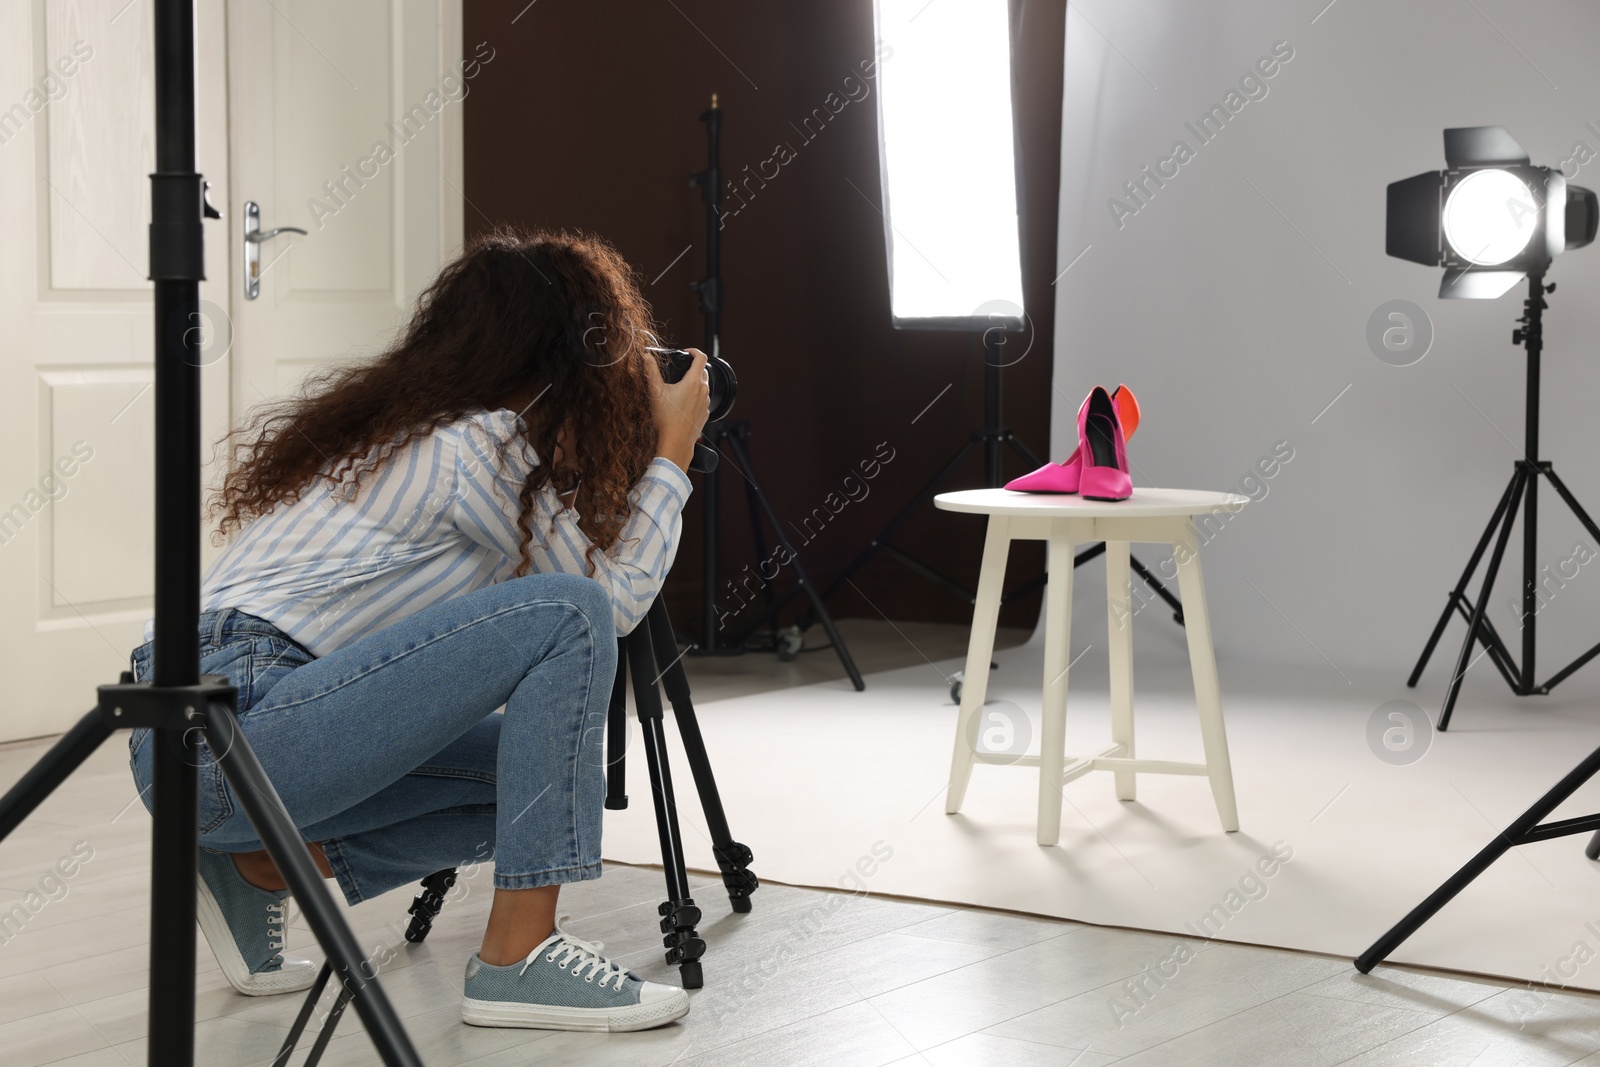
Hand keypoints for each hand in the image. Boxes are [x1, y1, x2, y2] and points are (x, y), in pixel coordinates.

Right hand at [649, 349, 709, 472]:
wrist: (676, 441)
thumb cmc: (667, 418)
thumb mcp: (656, 392)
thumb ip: (651, 372)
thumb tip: (647, 357)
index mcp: (693, 382)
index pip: (701, 357)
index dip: (694, 351)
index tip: (687, 352)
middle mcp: (703, 391)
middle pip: (703, 371)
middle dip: (693, 367)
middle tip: (681, 370)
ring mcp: (706, 403)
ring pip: (704, 386)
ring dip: (695, 382)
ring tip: (680, 387)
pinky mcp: (705, 413)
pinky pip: (703, 400)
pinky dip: (696, 396)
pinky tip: (684, 403)